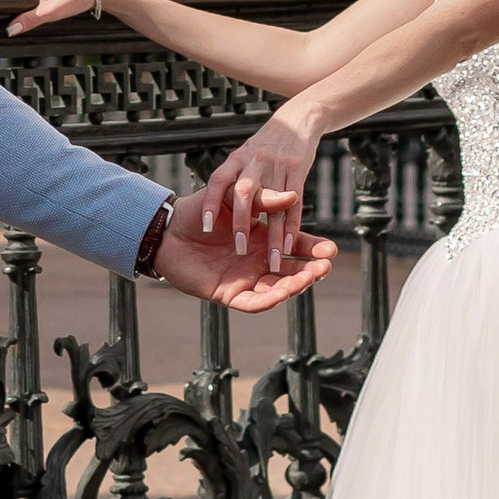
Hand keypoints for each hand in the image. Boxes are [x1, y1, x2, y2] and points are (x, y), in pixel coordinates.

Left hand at [149, 208, 334, 312]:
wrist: (166, 230)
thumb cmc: (198, 212)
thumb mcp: (233, 200)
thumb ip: (261, 200)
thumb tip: (291, 196)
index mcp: (261, 239)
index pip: (294, 246)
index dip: (313, 249)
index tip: (331, 249)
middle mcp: (257, 262)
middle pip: (291, 271)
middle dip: (310, 270)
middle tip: (325, 266)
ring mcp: (244, 279)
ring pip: (276, 289)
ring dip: (294, 286)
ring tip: (309, 278)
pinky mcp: (228, 294)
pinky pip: (252, 303)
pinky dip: (268, 300)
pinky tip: (282, 294)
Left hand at [184, 109, 321, 275]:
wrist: (297, 119)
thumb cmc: (266, 144)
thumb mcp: (245, 156)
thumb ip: (232, 179)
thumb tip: (216, 207)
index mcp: (236, 159)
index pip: (218, 181)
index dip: (210, 203)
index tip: (204, 227)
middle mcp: (253, 162)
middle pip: (243, 194)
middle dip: (241, 222)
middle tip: (238, 249)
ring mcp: (276, 166)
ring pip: (271, 203)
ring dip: (272, 235)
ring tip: (271, 262)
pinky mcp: (297, 169)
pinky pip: (293, 202)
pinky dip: (292, 226)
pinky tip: (289, 245)